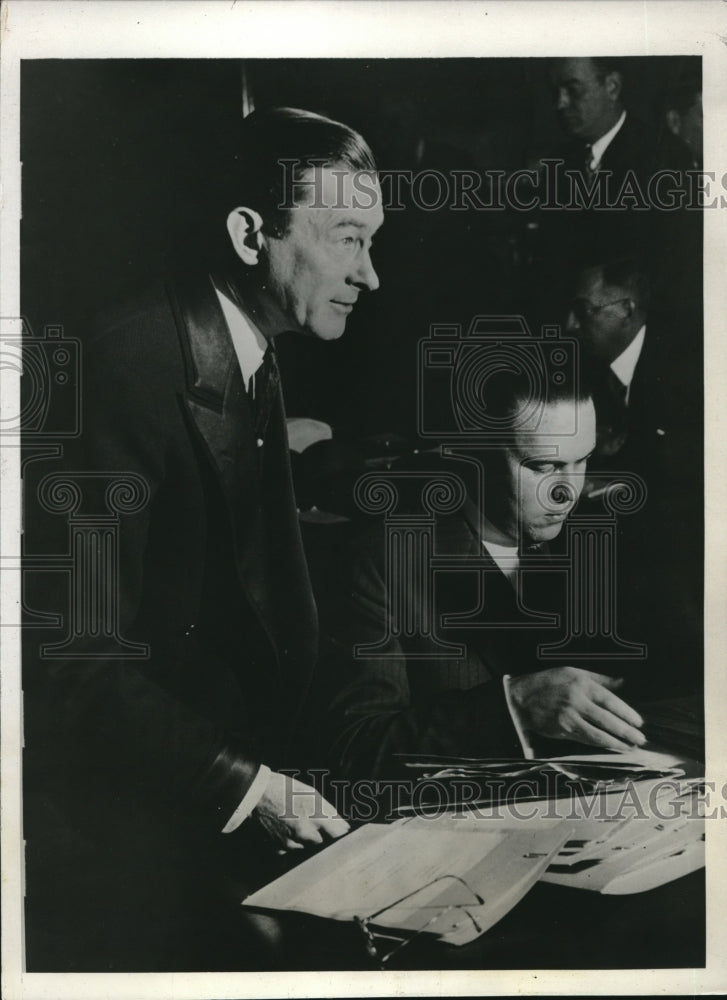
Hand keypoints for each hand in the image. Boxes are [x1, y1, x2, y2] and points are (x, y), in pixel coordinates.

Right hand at [253, 771, 349, 851]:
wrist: (255, 794)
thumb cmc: (284, 789)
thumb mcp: (311, 793)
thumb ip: (330, 811)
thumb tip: (343, 827)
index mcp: (315, 816)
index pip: (338, 835)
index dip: (338, 832)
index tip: (337, 829)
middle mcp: (304, 833)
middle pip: (320, 841)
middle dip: (318, 833)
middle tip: (308, 818)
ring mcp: (290, 843)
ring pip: (305, 846)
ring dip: (304, 838)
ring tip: (293, 820)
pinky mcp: (278, 849)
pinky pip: (290, 849)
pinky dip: (289, 841)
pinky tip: (283, 827)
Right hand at [508, 666, 645, 750]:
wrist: (520, 697)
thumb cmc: (547, 682)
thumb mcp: (572, 672)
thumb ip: (598, 678)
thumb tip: (622, 682)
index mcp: (581, 685)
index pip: (610, 701)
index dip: (627, 713)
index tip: (639, 722)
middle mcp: (576, 701)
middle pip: (607, 719)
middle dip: (626, 731)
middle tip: (640, 739)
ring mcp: (568, 717)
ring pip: (598, 734)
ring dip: (616, 743)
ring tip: (630, 748)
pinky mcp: (561, 730)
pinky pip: (585, 739)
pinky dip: (600, 745)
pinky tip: (610, 747)